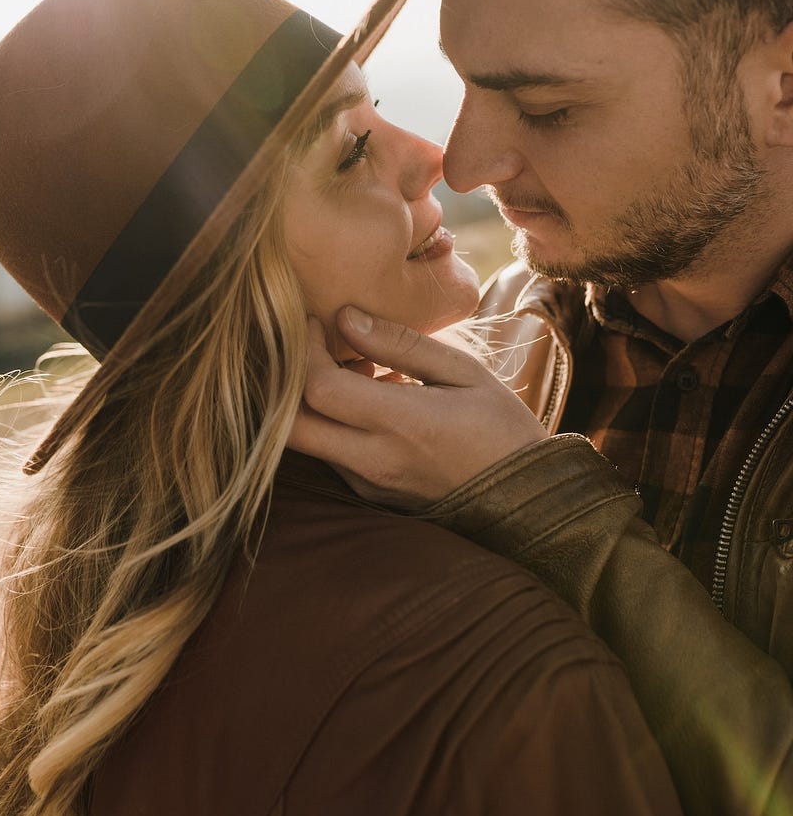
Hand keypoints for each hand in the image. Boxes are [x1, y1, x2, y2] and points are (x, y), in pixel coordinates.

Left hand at [289, 307, 548, 506]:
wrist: (529, 499)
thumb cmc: (501, 426)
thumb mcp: (463, 372)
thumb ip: (400, 344)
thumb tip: (345, 316)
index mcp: (401, 424)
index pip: (318, 388)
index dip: (303, 349)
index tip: (314, 321)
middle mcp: (375, 461)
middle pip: (290, 426)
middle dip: (287, 380)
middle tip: (312, 346)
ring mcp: (369, 484)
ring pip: (305, 442)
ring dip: (309, 401)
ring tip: (350, 367)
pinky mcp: (370, 495)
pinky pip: (328, 454)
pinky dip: (331, 420)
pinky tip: (366, 396)